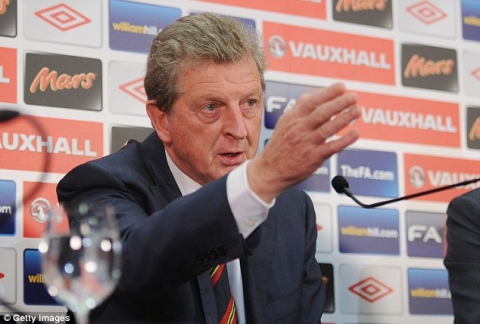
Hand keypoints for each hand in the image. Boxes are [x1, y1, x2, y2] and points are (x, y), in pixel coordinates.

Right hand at [248, 82, 360, 201]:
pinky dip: (345, 140)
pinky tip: (356, 133)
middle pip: (322, 112)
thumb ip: (299, 108)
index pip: (312, 101)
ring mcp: (307, 143)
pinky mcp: (313, 158)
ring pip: (329, 128)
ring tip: (358, 110)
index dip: (328, 93)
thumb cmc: (280, 144)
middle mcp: (300, 129)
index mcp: (293, 118)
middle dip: (340, 103)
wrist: (270, 170)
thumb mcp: (284, 122)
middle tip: (354, 97)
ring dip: (345, 118)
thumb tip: (314, 94)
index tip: (342, 87)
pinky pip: (332, 147)